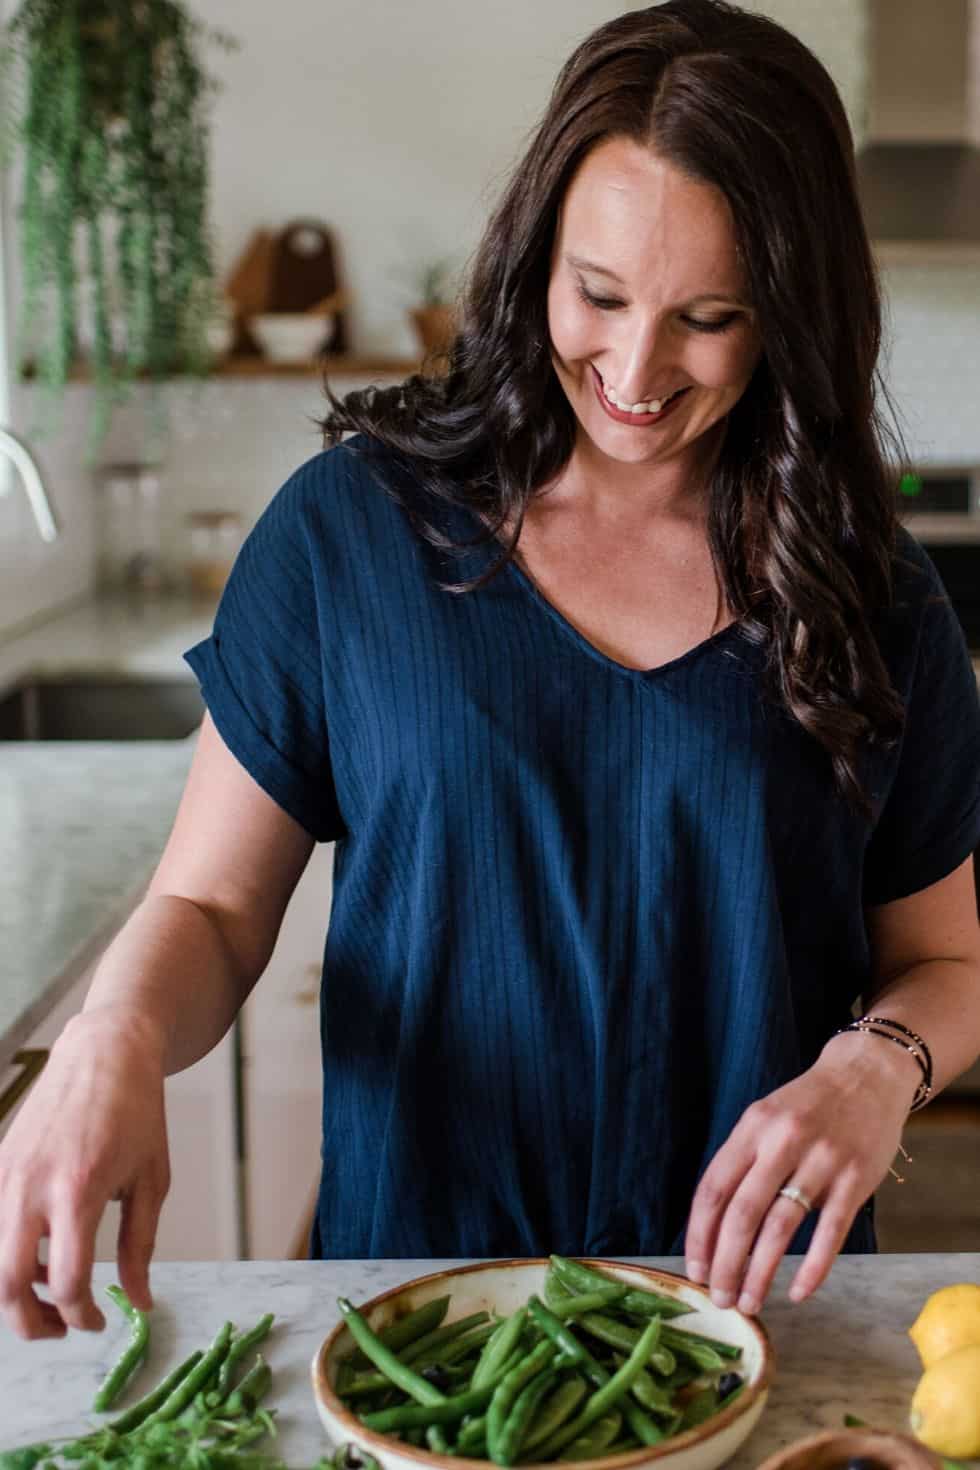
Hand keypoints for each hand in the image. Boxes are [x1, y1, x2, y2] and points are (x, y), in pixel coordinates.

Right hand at [0, 1009, 169, 1339]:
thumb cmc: (137, 1111)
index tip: (98, 1322)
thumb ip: (142, 1245)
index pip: (67, 1281)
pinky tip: (38, 1253)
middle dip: (31, 1322)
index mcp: (78, 1190)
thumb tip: (139, 1303)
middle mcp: (32, 1186)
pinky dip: (7, 1254)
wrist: (105, 1050)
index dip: (82, 1316)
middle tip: (61, 1328)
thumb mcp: (152, 1179)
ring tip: (51, 1293)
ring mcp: (7, 1174)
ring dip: (12, 1292)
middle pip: (7, 1284)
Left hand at [683, 1031, 916, 1314]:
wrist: (866, 1075)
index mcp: (753, 1128)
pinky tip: (798, 1292)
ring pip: (781, 1228)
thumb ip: (743, 1162)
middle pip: (743, 1214)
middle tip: (721, 1298)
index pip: (713, 1189)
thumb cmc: (807, 1105)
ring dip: (761, 1273)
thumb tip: (715, 1226)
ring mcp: (821, 1161)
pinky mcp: (856, 1180)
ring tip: (750, 1302)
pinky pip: (830, 1233)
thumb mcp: (765, 1118)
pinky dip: (812, 1268)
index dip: (700, 1235)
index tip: (695, 1269)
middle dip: (726, 1263)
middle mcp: (783, 1142)